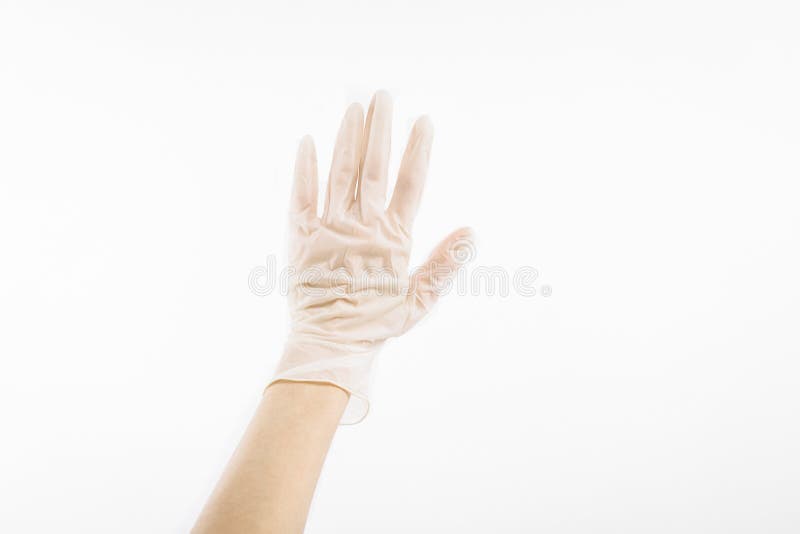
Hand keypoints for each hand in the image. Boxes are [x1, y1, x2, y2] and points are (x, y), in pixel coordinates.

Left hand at [270, 91, 474, 422]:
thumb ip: (444, 265)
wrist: (330, 344)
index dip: (417, 151)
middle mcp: (362, 226)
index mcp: (393, 238)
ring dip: (348, 138)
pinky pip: (301, 196)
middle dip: (380, 129)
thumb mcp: (420, 300)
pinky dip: (304, 169)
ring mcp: (329, 228)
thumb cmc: (378, 325)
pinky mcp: (300, 237)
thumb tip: (470, 231)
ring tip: (355, 105)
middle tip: (383, 95)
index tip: (423, 121)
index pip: (410, 185)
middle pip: (373, 168)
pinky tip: (307, 141)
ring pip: (341, 173)